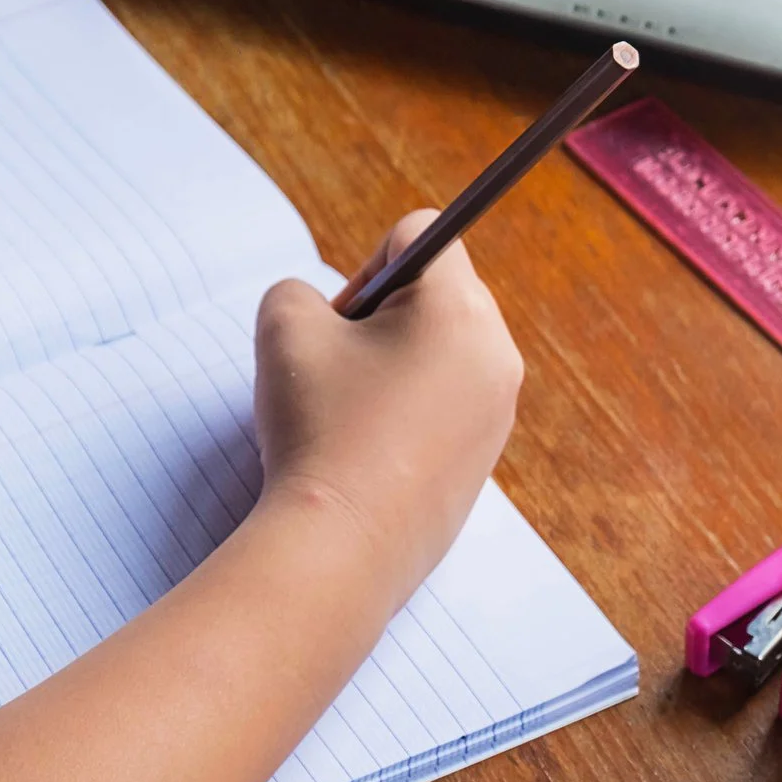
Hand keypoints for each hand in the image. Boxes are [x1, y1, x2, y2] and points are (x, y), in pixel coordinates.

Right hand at [251, 212, 524, 594]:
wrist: (341, 548)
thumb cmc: (317, 428)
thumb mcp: (284, 328)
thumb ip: (299, 290)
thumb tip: (328, 315)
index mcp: (460, 309)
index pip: (423, 233)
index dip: (369, 263)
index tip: (342, 320)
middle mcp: (496, 354)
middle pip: (438, 293)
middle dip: (382, 316)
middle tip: (338, 366)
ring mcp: (497, 412)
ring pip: (441, 352)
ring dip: (393, 365)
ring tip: (349, 413)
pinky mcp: (484, 460)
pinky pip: (446, 406)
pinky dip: (406, 412)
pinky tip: (366, 450)